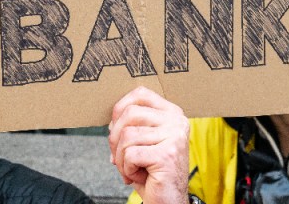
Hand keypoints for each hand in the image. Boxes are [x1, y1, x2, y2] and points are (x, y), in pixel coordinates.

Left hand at [109, 86, 188, 203]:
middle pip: (129, 114)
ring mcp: (174, 136)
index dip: (120, 108)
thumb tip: (111, 122)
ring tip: (131, 169)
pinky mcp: (167, 155)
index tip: (117, 129)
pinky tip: (138, 176)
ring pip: (127, 136)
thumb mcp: (142, 143)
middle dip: (115, 138)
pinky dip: (126, 169)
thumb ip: (129, 126)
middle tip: (119, 157)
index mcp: (172, 113)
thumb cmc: (153, 173)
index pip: (140, 94)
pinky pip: (130, 154)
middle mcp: (177, 121)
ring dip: (120, 158)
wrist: (168, 201)